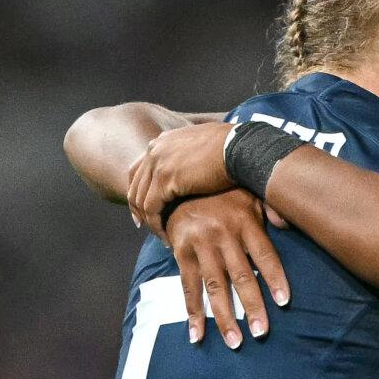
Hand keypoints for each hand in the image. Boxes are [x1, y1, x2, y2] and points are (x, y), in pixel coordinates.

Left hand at [127, 122, 235, 237]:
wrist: (242, 148)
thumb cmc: (236, 148)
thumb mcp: (208, 146)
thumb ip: (196, 155)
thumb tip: (205, 163)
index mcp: (164, 141)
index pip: (141, 168)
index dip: (141, 189)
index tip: (146, 209)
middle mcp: (156, 149)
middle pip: (135, 183)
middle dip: (137, 208)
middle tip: (145, 226)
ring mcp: (157, 163)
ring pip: (140, 199)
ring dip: (148, 221)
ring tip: (161, 235)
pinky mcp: (164, 179)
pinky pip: (151, 208)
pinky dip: (156, 225)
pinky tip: (167, 237)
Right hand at [165, 188, 290, 348]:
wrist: (179, 184)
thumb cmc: (224, 193)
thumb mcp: (250, 193)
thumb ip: (271, 208)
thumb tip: (290, 222)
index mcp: (245, 220)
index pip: (264, 254)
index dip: (274, 278)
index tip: (284, 302)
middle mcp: (223, 234)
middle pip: (241, 276)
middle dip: (252, 306)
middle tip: (261, 333)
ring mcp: (200, 244)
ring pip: (215, 286)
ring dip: (224, 317)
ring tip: (235, 342)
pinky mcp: (181, 252)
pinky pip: (188, 287)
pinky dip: (192, 312)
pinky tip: (197, 334)